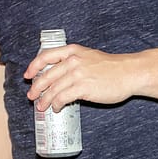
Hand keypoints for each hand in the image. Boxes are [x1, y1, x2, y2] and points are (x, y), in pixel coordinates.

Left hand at [24, 44, 138, 110]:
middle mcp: (73, 60)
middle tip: (31, 96)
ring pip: (53, 89)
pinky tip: (56, 108)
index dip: (33, 66)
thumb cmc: (111, 67)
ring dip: (44, 99)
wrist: (129, 73)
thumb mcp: (89, 56)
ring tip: (41, 106)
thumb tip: (58, 75)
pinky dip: (56, 104)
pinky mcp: (83, 87)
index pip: (46, 56)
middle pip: (46, 75)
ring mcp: (77, 74)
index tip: (28, 75)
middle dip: (36, 88)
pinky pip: (63, 98)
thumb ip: (73, 61)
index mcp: (73, 50)